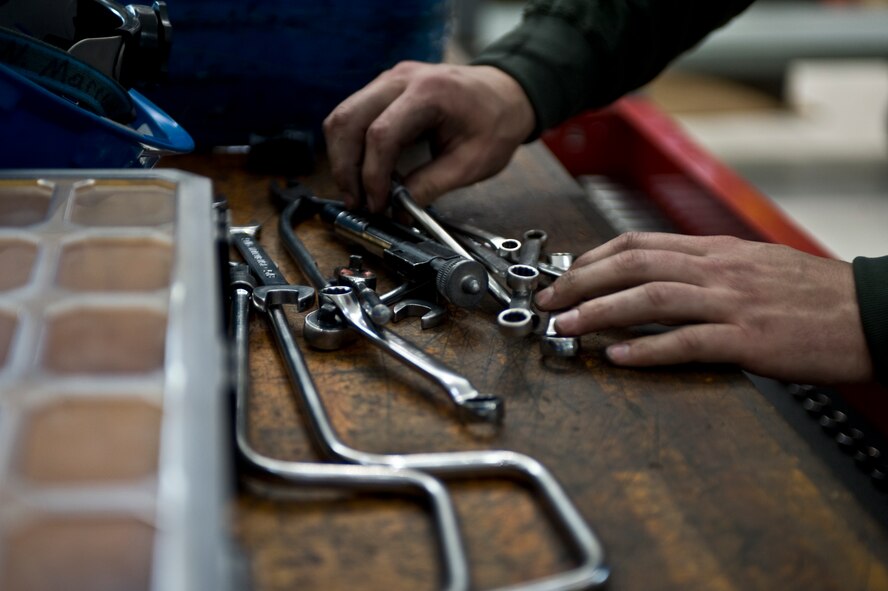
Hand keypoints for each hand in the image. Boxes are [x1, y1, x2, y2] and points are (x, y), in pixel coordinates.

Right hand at [323, 61, 534, 211]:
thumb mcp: (471, 163)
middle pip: (348, 120)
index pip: (381, 135)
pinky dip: (350, 146)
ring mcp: (389, 80)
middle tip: (356, 202)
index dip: (373, 176)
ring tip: (356, 192)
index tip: (377, 204)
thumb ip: (431, 186)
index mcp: (430, 92)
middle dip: (345, 168)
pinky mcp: (384, 88)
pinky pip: (352, 115)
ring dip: (342, 158)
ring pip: (342, 116)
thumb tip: (397, 210)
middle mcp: (402, 79)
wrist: (505, 93)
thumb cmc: (495, 122)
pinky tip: (365, 172)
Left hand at [535, 232, 873, 383]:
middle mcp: (717, 269)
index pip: (639, 242)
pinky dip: (649, 349)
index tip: (565, 271)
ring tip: (565, 325)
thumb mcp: (754, 264)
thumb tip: (660, 275)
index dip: (593, 257)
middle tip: (547, 298)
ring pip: (651, 297)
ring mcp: (732, 302)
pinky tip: (619, 356)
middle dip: (581, 280)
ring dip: (600, 311)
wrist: (872, 313)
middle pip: (633, 264)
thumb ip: (706, 267)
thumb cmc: (813, 294)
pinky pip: (688, 342)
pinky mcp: (749, 339)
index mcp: (716, 250)